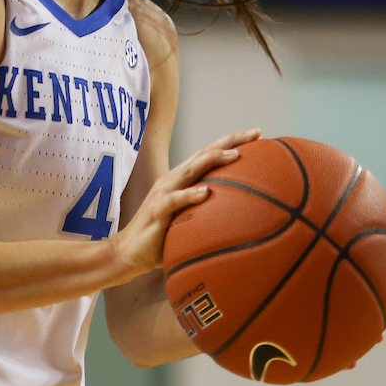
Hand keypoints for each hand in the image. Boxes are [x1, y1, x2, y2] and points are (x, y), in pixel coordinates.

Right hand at [112, 128, 259, 277]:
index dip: (231, 142)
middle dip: (230, 141)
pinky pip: (175, 200)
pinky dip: (190, 195)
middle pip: (204, 153)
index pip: (208, 154)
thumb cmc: (161, 237)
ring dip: (213, 160)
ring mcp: (163, 193)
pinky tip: (206, 192)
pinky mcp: (157, 210)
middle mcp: (172, 180)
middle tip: (256, 133)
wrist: (128, 252)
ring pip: (190, 170)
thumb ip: (206, 211)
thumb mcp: (187, 218)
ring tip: (235, 155)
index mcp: (181, 179)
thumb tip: (240, 216)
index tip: (257, 134)